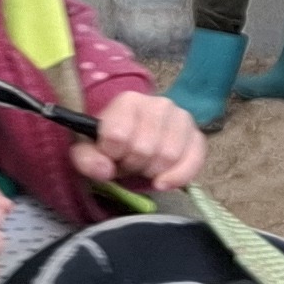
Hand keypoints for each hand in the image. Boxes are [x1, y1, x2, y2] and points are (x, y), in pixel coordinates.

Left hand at [78, 91, 206, 192]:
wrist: (134, 143)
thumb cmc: (111, 145)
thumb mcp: (88, 151)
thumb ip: (87, 159)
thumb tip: (104, 170)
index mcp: (129, 101)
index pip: (118, 135)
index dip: (112, 154)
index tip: (111, 155)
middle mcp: (160, 104)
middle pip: (145, 148)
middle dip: (133, 165)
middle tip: (128, 163)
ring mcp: (182, 119)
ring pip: (168, 156)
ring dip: (152, 171)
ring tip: (144, 166)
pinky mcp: (197, 137)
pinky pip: (194, 160)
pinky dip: (178, 177)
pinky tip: (163, 183)